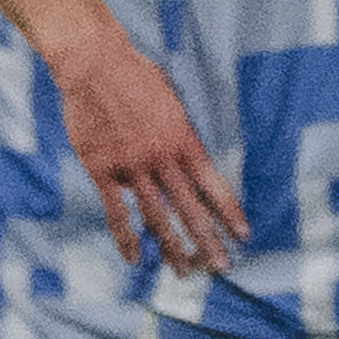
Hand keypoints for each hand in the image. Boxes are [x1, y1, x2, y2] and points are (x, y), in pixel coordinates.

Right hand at [56, 23, 241, 276]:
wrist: (94, 65)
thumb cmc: (137, 76)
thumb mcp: (174, 99)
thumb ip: (183, 131)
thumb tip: (194, 151)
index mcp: (183, 140)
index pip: (213, 184)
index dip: (229, 212)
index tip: (243, 235)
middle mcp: (161, 158)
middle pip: (189, 208)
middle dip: (207, 240)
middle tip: (221, 266)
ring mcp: (130, 166)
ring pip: (157, 216)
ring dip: (173, 247)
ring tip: (185, 273)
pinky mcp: (101, 169)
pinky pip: (116, 211)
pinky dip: (126, 237)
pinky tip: (136, 259)